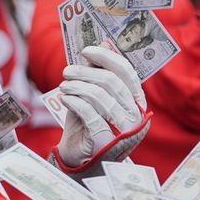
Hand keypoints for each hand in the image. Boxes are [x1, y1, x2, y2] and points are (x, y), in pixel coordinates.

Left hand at [55, 46, 149, 173]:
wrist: (77, 156)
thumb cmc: (86, 124)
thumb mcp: (92, 95)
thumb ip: (98, 72)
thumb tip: (104, 42)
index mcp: (136, 103)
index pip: (127, 74)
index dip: (107, 58)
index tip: (86, 51)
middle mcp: (135, 117)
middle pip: (112, 83)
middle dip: (86, 73)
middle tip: (67, 71)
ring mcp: (123, 132)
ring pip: (101, 97)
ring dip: (78, 87)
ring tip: (64, 85)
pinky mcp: (106, 142)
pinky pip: (90, 114)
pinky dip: (75, 102)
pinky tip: (65, 98)